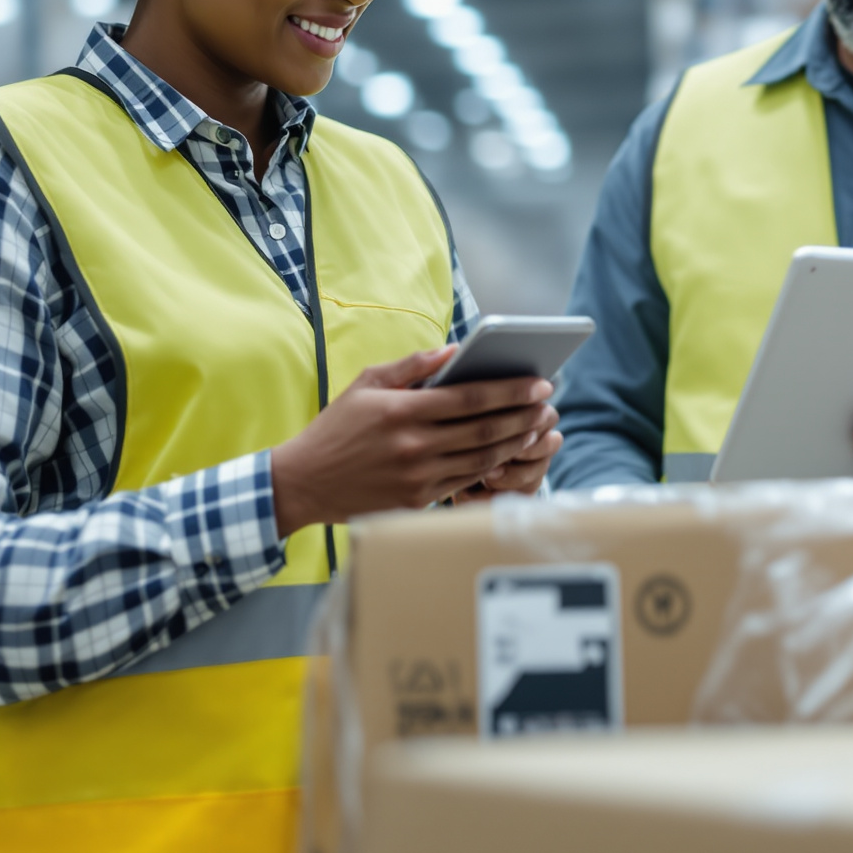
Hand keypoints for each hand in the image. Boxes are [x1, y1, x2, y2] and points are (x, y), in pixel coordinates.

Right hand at [268, 347, 560, 534]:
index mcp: (402, 412)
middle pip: (485, 430)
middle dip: (523, 416)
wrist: (304, 482)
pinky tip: (508, 454)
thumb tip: (454, 351)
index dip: (510, 390)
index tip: (539, 383)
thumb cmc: (336, 428)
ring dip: (516, 443)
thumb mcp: (365, 384)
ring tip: (536, 428)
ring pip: (482, 460)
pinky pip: (466, 483)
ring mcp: (417, 478)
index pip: (470, 398)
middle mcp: (413, 446)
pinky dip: (492, 468)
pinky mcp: (417, 502)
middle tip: (548, 405)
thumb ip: (411, 366)